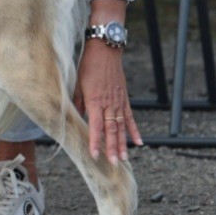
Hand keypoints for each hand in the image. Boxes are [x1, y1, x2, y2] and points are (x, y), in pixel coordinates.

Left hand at [74, 40, 141, 163]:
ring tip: (124, 158)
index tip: (95, 155)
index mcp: (94, 100)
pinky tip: (139, 142)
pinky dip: (134, 130)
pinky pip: (130, 117)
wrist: (105, 51)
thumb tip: (76, 116)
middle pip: (111, 130)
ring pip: (121, 126)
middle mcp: (108, 104)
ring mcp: (118, 102)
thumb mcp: (77, 82)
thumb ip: (77, 101)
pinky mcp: (124, 98)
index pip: (95, 126)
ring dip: (123, 143)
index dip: (95, 141)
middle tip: (113, 163)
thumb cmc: (87, 65)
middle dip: (111, 147)